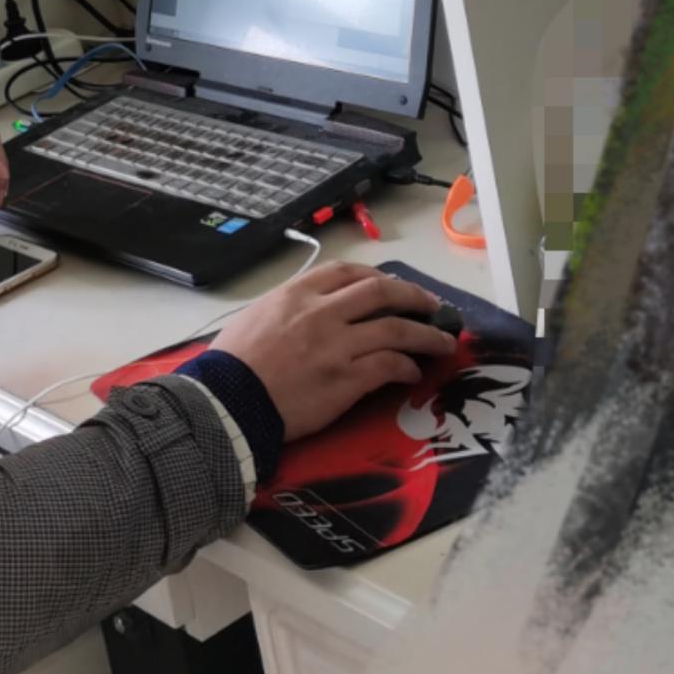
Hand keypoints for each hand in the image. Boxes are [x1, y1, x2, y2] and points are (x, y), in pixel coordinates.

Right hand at [213, 260, 459, 441]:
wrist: (229, 400)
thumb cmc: (234, 362)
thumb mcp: (258, 315)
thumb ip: (290, 307)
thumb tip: (314, 310)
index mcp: (298, 293)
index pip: (348, 272)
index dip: (377, 277)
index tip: (391, 286)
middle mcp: (322, 312)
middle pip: (382, 293)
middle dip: (414, 297)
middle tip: (432, 307)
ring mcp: (338, 345)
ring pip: (397, 329)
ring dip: (426, 334)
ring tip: (444, 342)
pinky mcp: (347, 378)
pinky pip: (389, 366)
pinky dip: (406, 367)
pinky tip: (412, 372)